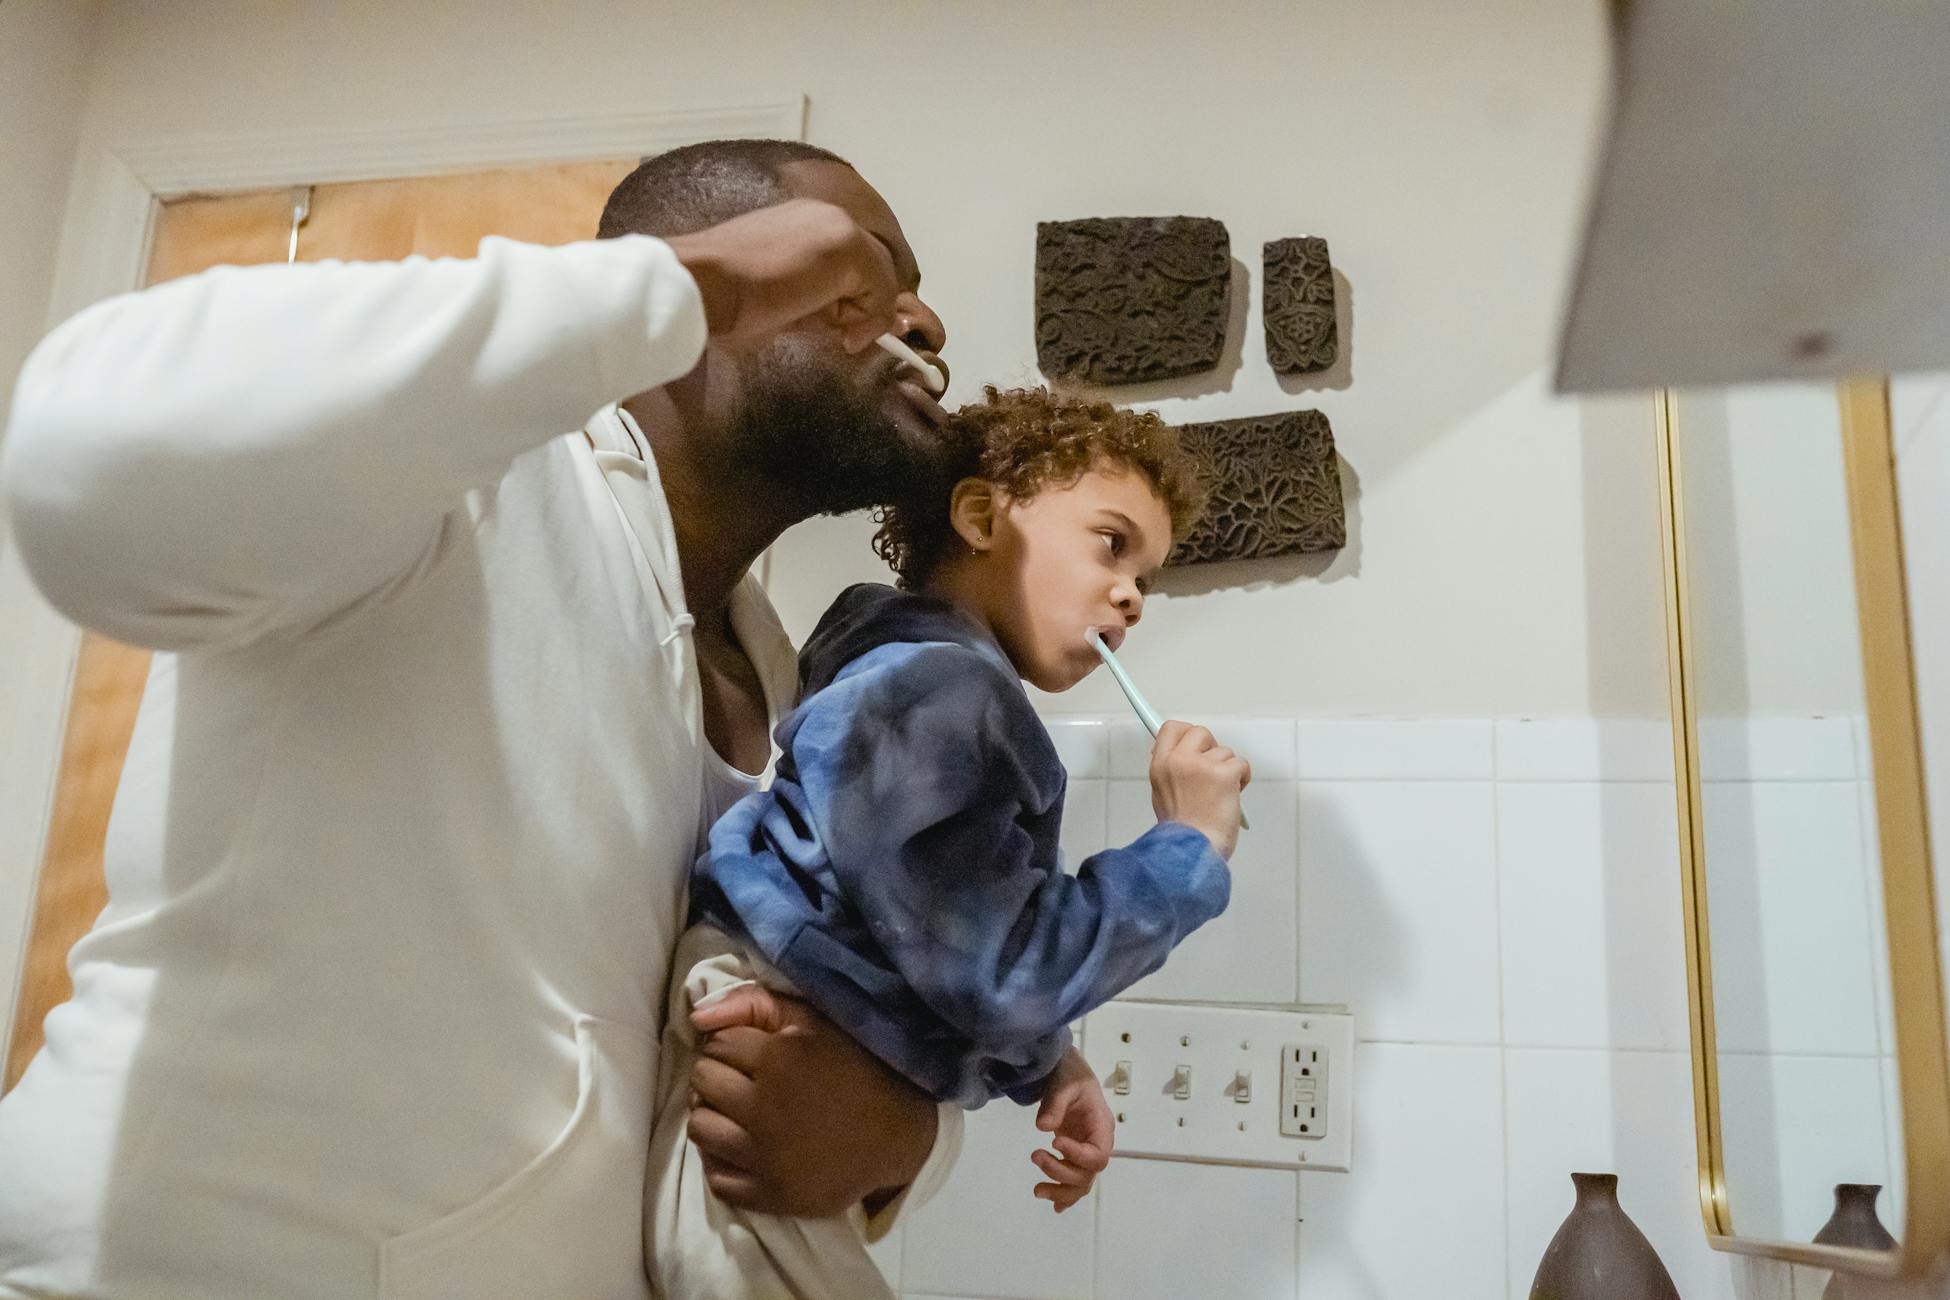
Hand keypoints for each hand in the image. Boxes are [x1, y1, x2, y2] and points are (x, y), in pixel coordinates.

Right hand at [664, 197, 899, 352]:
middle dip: (862, 306)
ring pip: (882, 279)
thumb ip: (814, 293)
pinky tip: (842, 335)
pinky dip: (870, 321)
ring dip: (863, 315)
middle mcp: (826, 215)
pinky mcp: (848, 249)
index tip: (833, 326)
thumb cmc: (725, 294)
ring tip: (829, 330)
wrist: (702, 283)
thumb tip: (846, 319)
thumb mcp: (778, 290)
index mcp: (805, 219)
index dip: (851, 298)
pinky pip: (884, 293)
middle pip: (874, 266)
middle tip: (838, 335)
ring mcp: (839, 228)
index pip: (853, 260)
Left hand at [687, 982, 935, 1217]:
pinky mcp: (770, 1193)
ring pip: (700, 1128)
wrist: (899, 1134)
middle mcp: (766, 1108)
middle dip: (716, 1074)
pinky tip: (743, 1146)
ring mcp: (765, 1156)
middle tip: (741, 1080)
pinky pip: (715, 1177)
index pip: (716, 1043)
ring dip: (712, 1115)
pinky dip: (721, 1160)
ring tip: (737, 1112)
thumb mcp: (815, 1021)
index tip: (747, 1052)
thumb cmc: (857, 1069)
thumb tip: (697, 1015)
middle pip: (702, 1082)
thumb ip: (755, 1004)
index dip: (728, 1044)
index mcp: (780, 1058)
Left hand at [1031, 1048, 1113, 1212]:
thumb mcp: (1063, 1084)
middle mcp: (1099, 1143)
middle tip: (1034, 1155)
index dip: (1077, 1155)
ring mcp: (1088, 1151)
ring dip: (1061, 1191)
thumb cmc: (1070, 1075)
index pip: (1097, 1154)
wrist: (1069, 1074)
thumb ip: (1055, 1104)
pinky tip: (1055, 1206)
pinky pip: (1076, 1180)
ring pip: (1082, 1183)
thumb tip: (1043, 1127)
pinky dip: (1066, 1195)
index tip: (1054, 1142)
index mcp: (1102, 1126)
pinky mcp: (1076, 1155)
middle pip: (1088, 1173)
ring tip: (1036, 1190)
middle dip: (1061, 1171)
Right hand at [1149, 721, 1251, 859]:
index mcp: (1160, 765)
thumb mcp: (1163, 794)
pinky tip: (1233, 795)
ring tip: (1221, 794)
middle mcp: (1179, 760)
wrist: (1192, 853)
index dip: (1186, 733)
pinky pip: (1241, 764)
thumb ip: (1172, 770)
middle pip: (1200, 732)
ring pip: (1224, 751)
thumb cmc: (1182, 831)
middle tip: (1214, 769)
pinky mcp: (1224, 775)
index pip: (1171, 728)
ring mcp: (1202, 766)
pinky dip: (1242, 778)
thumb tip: (1186, 753)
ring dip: (1228, 770)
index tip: (1195, 745)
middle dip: (1211, 748)